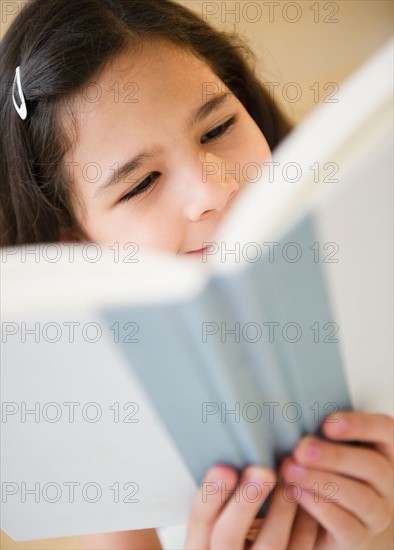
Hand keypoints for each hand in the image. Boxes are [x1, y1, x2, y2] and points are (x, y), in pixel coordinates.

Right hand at [185, 465, 318, 548]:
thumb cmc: (232, 535)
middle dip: (245, 501)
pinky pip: (301, 545)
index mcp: (202, 546)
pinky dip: (305, 519)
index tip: (224, 468)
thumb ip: (218, 499)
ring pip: (270, 543)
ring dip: (281, 506)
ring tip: (288, 477)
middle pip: (229, 536)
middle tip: (261, 471)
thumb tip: (233, 456)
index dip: (210, 495)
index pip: (200, 521)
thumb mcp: (214, 522)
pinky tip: (306, 494)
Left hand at [281, 412, 393, 548]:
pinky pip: (346, 525)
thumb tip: (290, 414)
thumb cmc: (328, 474)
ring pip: (359, 496)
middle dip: (333, 455)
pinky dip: (320, 507)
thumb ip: (321, 434)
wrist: (330, 524)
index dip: (360, 425)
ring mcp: (377, 514)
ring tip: (291, 470)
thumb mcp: (330, 450)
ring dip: (322, 480)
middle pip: (371, 465)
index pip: (385, 431)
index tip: (327, 423)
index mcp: (384, 452)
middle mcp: (388, 483)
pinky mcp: (360, 538)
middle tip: (301, 449)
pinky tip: (298, 493)